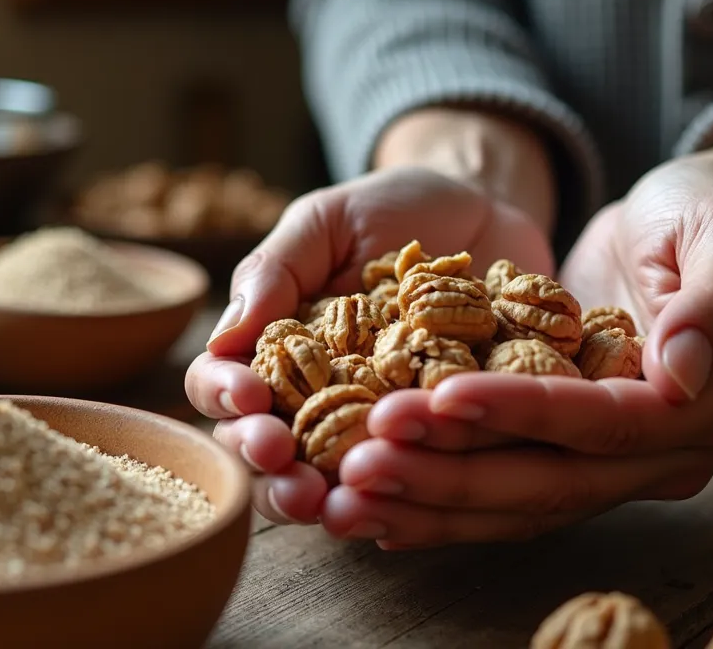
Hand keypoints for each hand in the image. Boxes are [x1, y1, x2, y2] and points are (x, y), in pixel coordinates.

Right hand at [185, 165, 555, 524]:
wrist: (489, 206)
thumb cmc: (393, 209)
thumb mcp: (327, 221)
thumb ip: (274, 271)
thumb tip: (223, 337)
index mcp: (274, 349)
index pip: (224, 385)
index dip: (224, 397)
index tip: (246, 396)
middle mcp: (314, 399)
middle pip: (265, 451)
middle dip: (263, 464)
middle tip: (278, 458)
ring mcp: (374, 425)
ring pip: (328, 483)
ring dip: (318, 499)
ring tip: (324, 504)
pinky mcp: (438, 440)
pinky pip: (413, 481)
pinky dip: (399, 498)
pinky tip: (398, 502)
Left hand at [319, 155, 712, 547]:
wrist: (683, 228)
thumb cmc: (705, 211)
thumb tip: (681, 375)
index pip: (603, 423)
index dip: (520, 414)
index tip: (439, 397)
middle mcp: (667, 456)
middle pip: (548, 482)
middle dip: (447, 474)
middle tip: (358, 467)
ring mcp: (617, 468)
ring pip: (515, 503)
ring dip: (426, 502)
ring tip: (342, 498)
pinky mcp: (571, 460)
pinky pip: (501, 493)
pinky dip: (435, 504)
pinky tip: (370, 508)